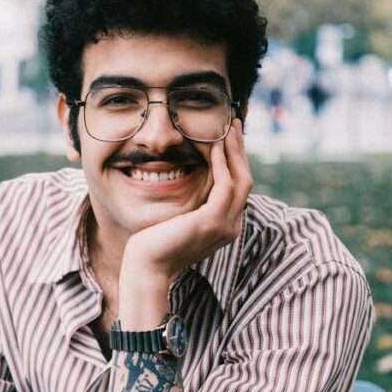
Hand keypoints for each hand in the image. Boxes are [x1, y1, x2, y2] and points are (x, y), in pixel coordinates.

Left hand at [119, 124, 251, 320]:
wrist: (147, 267)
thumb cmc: (156, 244)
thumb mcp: (180, 221)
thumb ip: (193, 206)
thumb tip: (192, 183)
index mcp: (226, 226)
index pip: (237, 187)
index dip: (235, 160)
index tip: (228, 138)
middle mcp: (231, 226)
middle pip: (244, 180)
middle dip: (239, 150)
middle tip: (232, 124)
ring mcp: (225, 225)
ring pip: (239, 179)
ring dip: (233, 151)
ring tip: (226, 128)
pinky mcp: (212, 221)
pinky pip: (224, 185)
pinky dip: (221, 163)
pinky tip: (214, 147)